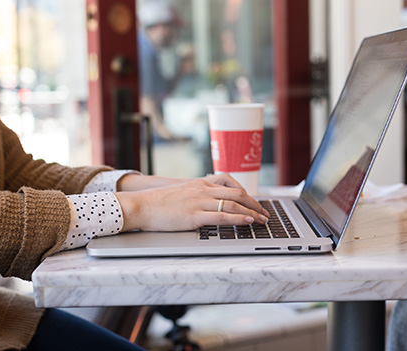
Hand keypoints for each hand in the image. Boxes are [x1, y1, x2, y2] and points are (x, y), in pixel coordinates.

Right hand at [115, 177, 268, 231]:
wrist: (141, 206)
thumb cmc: (158, 203)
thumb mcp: (182, 193)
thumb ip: (197, 195)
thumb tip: (211, 203)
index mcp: (200, 183)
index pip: (230, 184)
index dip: (246, 194)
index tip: (255, 203)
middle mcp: (203, 190)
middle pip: (237, 194)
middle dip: (254, 204)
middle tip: (264, 214)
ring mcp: (199, 202)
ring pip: (232, 205)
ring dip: (251, 213)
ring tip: (262, 220)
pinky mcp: (194, 216)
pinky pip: (221, 217)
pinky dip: (238, 219)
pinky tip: (248, 221)